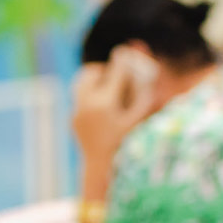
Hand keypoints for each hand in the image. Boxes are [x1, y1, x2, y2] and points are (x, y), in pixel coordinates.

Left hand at [71, 48, 156, 167]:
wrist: (101, 169)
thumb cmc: (126, 146)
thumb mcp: (138, 122)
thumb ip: (144, 99)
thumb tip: (149, 79)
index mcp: (105, 103)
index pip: (115, 73)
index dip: (123, 62)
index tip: (126, 53)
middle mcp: (87, 104)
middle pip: (90, 72)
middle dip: (102, 69)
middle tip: (112, 72)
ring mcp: (78, 111)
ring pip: (81, 83)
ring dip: (93, 79)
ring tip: (106, 85)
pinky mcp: (73, 118)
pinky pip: (80, 98)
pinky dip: (90, 94)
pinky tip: (102, 104)